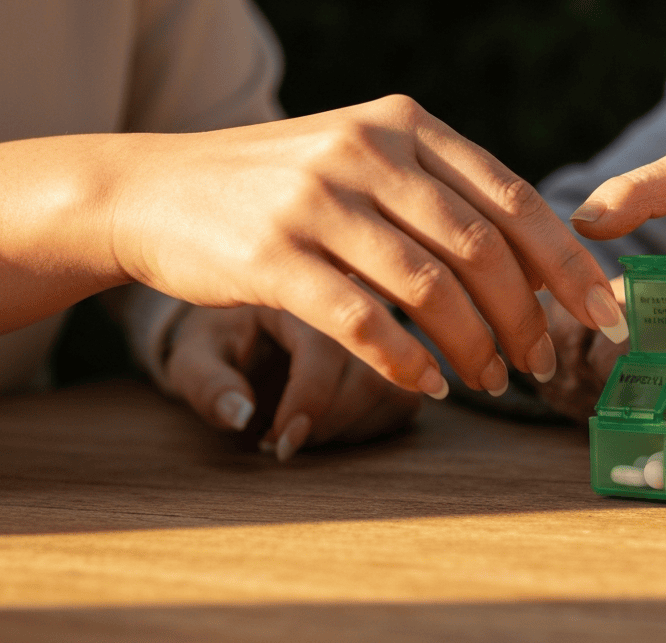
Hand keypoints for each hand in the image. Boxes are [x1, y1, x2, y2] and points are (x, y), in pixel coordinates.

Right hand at [109, 96, 628, 399]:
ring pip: (429, 288)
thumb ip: (444, 193)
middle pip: (482, 248)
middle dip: (525, 316)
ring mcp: (318, 201)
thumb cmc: (282, 185)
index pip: (514, 199)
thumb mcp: (366, 157)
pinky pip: (362, 320)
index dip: (567, 263)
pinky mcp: (272, 254)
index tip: (604, 312)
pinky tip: (429, 385)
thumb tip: (541, 264)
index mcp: (406, 125)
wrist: (154, 189)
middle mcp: (369, 152)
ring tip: (491, 381)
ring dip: (474, 345)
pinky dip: (405, 360)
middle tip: (538, 363)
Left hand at [163, 305, 421, 459]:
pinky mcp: (399, 353)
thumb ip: (208, 383)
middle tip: (286, 440)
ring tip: (305, 428)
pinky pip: (405, 401)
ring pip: (396, 392)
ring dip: (349, 428)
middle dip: (330, 424)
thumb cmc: (220, 335)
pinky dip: (371, 426)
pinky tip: (335, 422)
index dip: (308, 404)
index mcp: (300, 289)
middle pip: (372, 375)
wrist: (242, 305)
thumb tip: (239, 416)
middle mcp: (356, 304)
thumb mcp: (193, 354)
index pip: (326, 349)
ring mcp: (383, 328)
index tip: (279, 444)